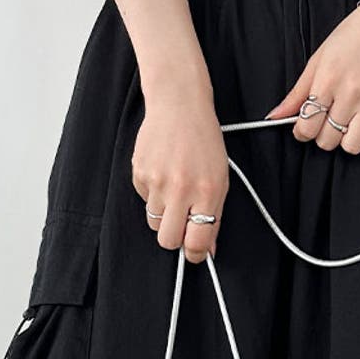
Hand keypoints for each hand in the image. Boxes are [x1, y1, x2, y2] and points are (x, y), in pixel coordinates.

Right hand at [131, 88, 228, 262]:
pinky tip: (163, 173)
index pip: (197, 241)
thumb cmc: (203, 141)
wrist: (179, 104)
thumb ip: (214, 216)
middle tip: (182, 225)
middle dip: (175, 239)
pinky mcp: (139, 174)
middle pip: (168, 240)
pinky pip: (145, 201)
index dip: (196, 254)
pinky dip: (153, 194)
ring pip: (155, 222)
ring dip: (164, 214)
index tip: (196, 253)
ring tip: (174, 190)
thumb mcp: (220, 179)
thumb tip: (207, 249)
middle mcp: (181, 189)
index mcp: (207, 192)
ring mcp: (157, 182)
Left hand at [265, 0, 359, 153]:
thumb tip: (275, 116)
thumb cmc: (354, 36)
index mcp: (328, 79)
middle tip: (328, 121)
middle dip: (324, 135)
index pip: (307, 126)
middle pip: (328, 140)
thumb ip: (297, 92)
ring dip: (346, 141)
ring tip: (348, 124)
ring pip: (352, 146)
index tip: (306, 126)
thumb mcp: (319, 59)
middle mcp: (351, 91)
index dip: (303, 132)